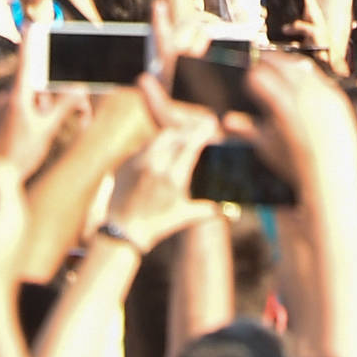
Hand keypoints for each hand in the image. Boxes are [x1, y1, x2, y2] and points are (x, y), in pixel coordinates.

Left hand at [99, 103, 219, 251]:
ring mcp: (137, 161)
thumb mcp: (185, 216)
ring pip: (158, 138)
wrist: (122, 230)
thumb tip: (234, 213)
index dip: (201, 134)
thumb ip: (209, 209)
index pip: (190, 145)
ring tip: (182, 137)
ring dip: (172, 136)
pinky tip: (163, 150)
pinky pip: (144, 147)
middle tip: (197, 130)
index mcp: (172, 177)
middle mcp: (154, 165)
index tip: (210, 126)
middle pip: (174, 135)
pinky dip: (156, 146)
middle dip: (188, 131)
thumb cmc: (157, 224)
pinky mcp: (125, 162)